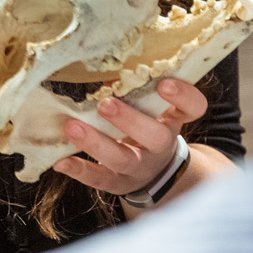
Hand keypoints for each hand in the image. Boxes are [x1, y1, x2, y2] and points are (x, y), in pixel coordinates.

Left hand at [54, 78, 208, 196]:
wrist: (152, 171)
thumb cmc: (146, 126)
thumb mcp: (152, 108)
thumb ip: (136, 89)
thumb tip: (106, 69)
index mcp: (172, 120)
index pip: (193, 108)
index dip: (184, 96)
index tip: (165, 84)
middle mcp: (160, 145)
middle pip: (155, 137)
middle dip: (130, 120)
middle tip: (106, 104)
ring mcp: (139, 167)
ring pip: (122, 159)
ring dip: (96, 143)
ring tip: (73, 127)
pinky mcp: (117, 183)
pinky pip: (99, 179)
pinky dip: (78, 169)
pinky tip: (60, 161)